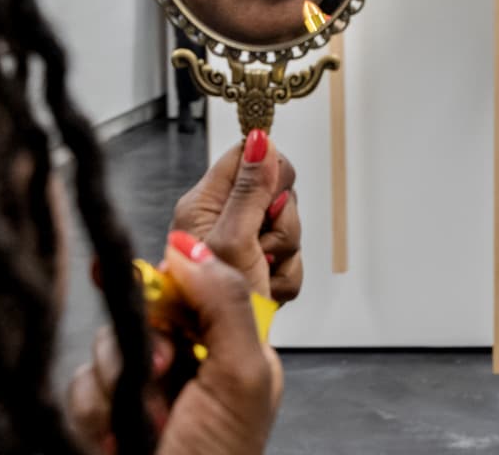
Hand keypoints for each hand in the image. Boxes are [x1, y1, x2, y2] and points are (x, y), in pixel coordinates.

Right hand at [67, 241, 281, 454]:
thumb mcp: (240, 377)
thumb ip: (224, 303)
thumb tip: (191, 247)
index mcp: (230, 350)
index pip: (194, 288)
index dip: (166, 277)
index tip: (136, 270)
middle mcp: (186, 365)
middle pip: (142, 311)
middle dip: (140, 343)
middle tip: (156, 374)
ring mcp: (140, 391)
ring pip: (105, 345)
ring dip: (115, 384)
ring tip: (136, 426)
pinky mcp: (101, 414)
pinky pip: (78, 384)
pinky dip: (91, 411)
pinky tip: (111, 440)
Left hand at [172, 129, 302, 302]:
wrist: (215, 358)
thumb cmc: (205, 306)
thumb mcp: (232, 241)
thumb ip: (250, 190)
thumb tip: (260, 140)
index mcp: (205, 202)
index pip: (247, 155)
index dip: (267, 172)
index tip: (268, 202)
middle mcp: (224, 219)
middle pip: (277, 193)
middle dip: (279, 224)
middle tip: (260, 247)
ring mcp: (245, 244)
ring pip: (289, 228)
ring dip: (282, 254)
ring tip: (260, 273)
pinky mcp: (261, 267)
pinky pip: (292, 259)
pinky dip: (285, 278)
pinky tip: (266, 288)